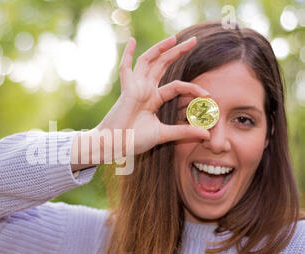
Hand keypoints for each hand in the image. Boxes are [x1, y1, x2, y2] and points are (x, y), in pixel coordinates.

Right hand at [94, 35, 210, 158]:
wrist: (116, 145)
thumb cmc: (135, 140)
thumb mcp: (163, 134)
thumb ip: (184, 132)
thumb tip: (207, 134)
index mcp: (154, 99)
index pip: (177, 86)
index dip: (193, 88)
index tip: (208, 95)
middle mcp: (145, 89)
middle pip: (163, 65)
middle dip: (178, 52)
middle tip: (194, 40)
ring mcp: (136, 88)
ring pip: (149, 62)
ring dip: (160, 48)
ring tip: (174, 38)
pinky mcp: (127, 90)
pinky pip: (125, 69)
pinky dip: (128, 55)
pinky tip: (132, 41)